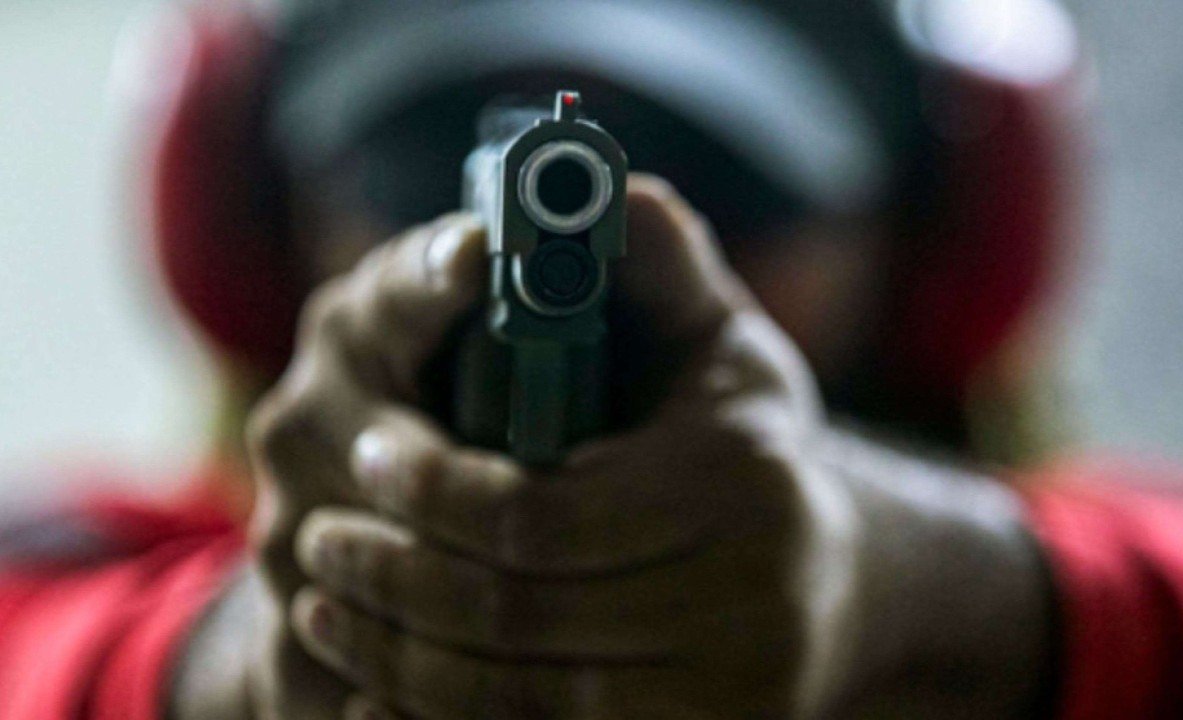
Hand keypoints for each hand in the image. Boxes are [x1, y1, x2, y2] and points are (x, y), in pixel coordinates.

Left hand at [237, 175, 1053, 718]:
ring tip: (327, 602)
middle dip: (394, 578)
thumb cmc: (751, 446)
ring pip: (510, 698)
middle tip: (320, 535)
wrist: (836, 584)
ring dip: (396, 654)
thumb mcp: (721, 344)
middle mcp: (747, 603)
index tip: (372, 453)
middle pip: (512, 613)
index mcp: (740, 483)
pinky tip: (381, 685)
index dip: (433, 491)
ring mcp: (723, 696)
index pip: (535, 511)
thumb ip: (659, 264)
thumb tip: (600, 188)